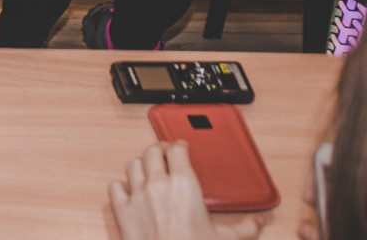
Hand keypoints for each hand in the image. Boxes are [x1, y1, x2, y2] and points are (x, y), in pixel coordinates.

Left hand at [109, 141, 266, 239]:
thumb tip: (260, 221)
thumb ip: (247, 227)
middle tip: (166, 153)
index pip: (177, 150)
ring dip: (142, 165)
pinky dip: (121, 186)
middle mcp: (157, 184)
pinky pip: (115, 187)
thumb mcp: (228, 238)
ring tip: (149, 169)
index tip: (182, 146)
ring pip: (133, 166)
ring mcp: (136, 196)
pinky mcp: (122, 210)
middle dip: (160, 150)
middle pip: (152, 152)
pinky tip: (129, 190)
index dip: (180, 145)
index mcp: (184, 184)